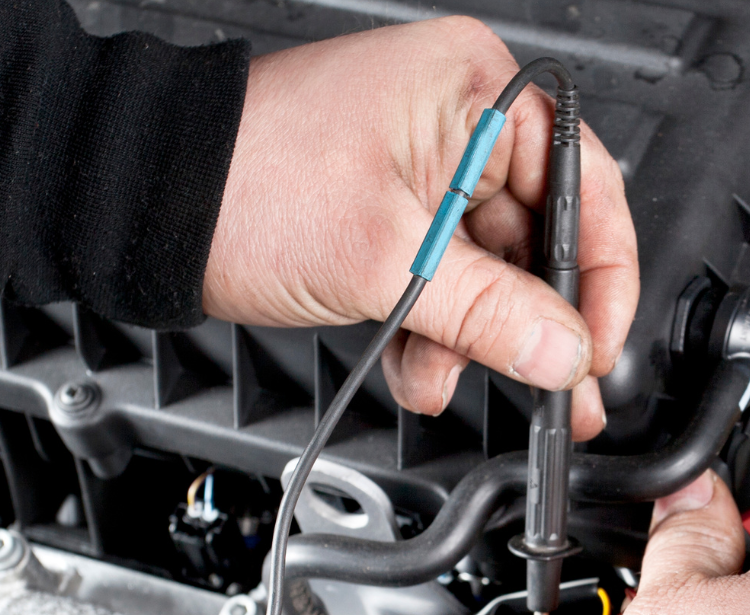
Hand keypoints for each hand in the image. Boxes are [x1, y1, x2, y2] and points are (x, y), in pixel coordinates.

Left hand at [205, 18, 638, 439]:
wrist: (147, 202)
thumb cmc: (245, 181)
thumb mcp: (388, 260)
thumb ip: (489, 313)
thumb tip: (563, 352)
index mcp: (475, 89)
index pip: (584, 185)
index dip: (601, 276)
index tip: (595, 346)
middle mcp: (459, 117)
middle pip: (537, 236)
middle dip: (530, 324)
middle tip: (556, 389)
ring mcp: (423, 163)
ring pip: (488, 268)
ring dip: (475, 337)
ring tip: (454, 379)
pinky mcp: (391, 206)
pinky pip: (444, 275)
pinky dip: (437, 328)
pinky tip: (423, 367)